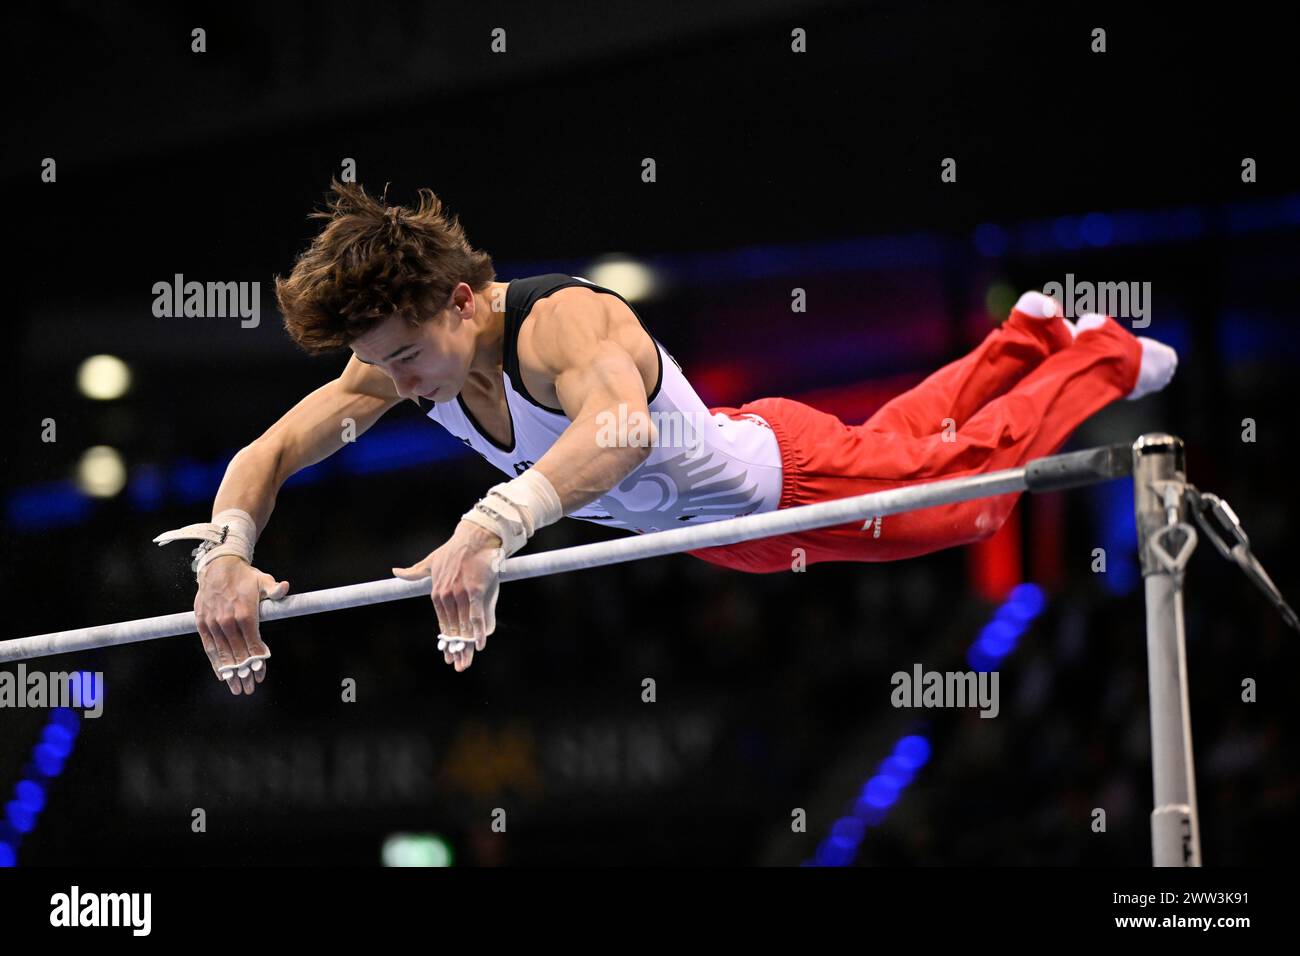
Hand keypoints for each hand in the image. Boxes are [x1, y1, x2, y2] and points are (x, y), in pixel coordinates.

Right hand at [194, 555, 290, 694]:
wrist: (218, 567)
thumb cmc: (246, 577)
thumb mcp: (263, 580)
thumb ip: (274, 590)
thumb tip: (285, 588)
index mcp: (245, 613)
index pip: (253, 643)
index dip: (257, 660)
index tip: (261, 675)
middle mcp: (228, 621)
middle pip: (238, 653)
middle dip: (244, 673)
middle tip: (249, 689)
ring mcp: (213, 623)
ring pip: (223, 654)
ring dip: (230, 673)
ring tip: (236, 688)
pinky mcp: (202, 624)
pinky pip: (209, 647)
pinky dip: (215, 662)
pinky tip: (221, 675)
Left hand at [392, 521, 503, 671]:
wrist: (475, 538)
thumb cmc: (454, 550)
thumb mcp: (431, 562)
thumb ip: (414, 572)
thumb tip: (395, 572)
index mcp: (436, 593)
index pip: (442, 623)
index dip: (446, 641)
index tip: (448, 656)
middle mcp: (446, 596)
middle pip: (453, 628)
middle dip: (456, 650)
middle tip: (458, 666)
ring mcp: (460, 594)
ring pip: (464, 626)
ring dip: (466, 647)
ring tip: (466, 662)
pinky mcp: (474, 591)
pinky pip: (476, 615)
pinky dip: (478, 631)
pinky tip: (480, 644)